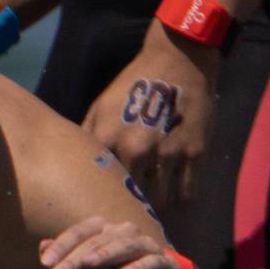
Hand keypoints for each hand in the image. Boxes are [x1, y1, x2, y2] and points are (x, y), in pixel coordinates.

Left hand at [39, 215, 196, 268]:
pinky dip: (138, 267)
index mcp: (104, 232)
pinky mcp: (163, 263)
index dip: (61, 247)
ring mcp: (145, 245)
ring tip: (88, 264)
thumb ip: (68, 263)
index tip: (44, 264)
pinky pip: (150, 262)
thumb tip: (42, 246)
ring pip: (123, 245)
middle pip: (96, 241)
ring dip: (105, 254)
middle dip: (73, 259)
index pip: (79, 234)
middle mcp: (124, 232)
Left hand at [89, 27, 217, 209]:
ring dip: (159, 203)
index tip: (106, 205)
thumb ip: (88, 139)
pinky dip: (182, 198)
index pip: (98, 187)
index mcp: (107, 140)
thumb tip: (75, 168)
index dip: (103, 200)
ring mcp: (167, 153)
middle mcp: (136, 150)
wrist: (176, 60)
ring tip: (157, 200)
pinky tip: (177, 191)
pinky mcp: (194, 153)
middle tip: (135, 208)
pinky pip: (188, 194)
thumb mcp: (101, 107)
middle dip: (133, 205)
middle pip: (131, 199)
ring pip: (161, 202)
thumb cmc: (134, 84)